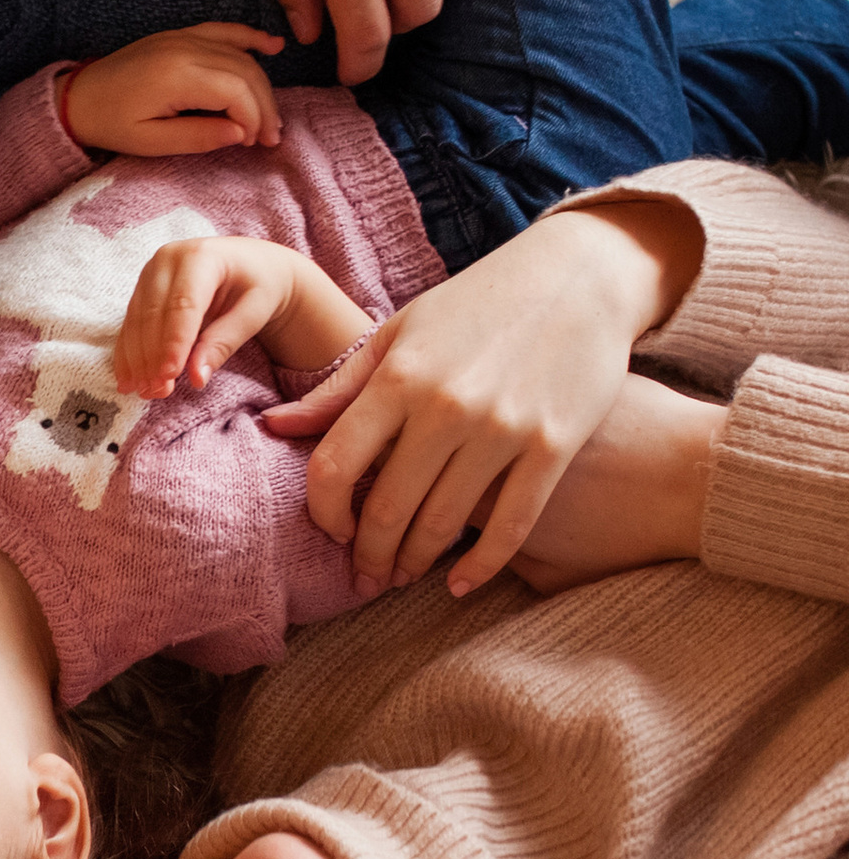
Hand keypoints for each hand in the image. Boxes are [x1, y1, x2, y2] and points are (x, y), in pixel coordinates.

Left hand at [63, 25, 284, 156]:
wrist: (78, 97)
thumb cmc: (110, 124)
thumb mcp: (150, 143)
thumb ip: (198, 138)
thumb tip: (241, 133)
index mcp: (177, 76)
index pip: (236, 92)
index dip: (255, 119)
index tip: (258, 144)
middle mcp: (185, 49)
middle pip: (246, 72)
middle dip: (264, 106)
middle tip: (270, 138)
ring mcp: (184, 37)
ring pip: (240, 54)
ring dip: (261, 83)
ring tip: (269, 117)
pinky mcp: (181, 35)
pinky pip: (224, 30)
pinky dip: (251, 38)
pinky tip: (274, 47)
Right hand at [116, 237, 330, 397]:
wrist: (251, 265)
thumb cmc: (259, 285)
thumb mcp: (253, 312)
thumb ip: (224, 342)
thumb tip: (197, 378)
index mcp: (201, 256)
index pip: (182, 305)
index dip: (173, 343)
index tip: (169, 376)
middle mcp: (168, 259)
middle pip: (153, 314)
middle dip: (152, 356)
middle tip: (157, 392)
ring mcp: (151, 272)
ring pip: (136, 321)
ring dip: (137, 360)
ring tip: (145, 391)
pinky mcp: (142, 288)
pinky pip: (130, 324)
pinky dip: (128, 354)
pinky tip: (128, 380)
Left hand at [261, 204, 705, 596]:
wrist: (583, 274)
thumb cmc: (478, 305)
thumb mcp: (400, 334)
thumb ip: (338, 389)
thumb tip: (273, 427)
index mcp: (399, 378)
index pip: (333, 467)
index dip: (323, 513)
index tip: (332, 531)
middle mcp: (446, 407)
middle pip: (386, 509)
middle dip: (369, 554)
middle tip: (365, 577)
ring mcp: (503, 428)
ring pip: (443, 524)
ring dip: (415, 562)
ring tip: (402, 576)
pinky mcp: (553, 444)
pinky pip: (511, 525)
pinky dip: (482, 566)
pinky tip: (459, 585)